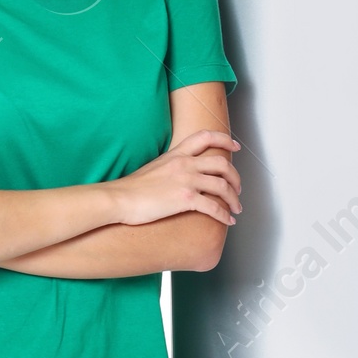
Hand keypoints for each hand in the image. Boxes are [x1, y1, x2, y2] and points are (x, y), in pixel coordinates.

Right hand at [109, 128, 240, 228]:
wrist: (119, 199)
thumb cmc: (132, 188)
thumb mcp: (155, 167)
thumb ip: (171, 166)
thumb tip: (181, 176)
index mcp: (176, 154)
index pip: (205, 137)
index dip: (225, 140)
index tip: (236, 147)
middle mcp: (184, 164)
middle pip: (221, 163)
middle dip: (235, 177)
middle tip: (238, 188)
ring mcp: (186, 181)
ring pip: (222, 185)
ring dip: (234, 198)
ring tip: (236, 208)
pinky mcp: (185, 199)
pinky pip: (213, 206)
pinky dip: (224, 214)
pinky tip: (228, 220)